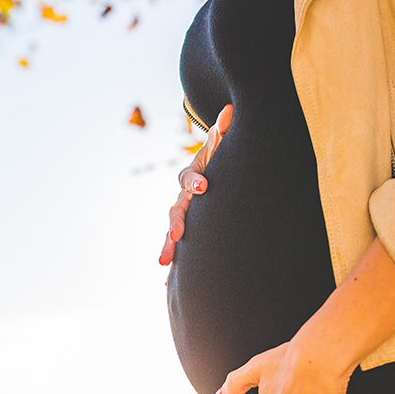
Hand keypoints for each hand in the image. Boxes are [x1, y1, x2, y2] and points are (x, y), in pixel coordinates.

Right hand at [158, 103, 232, 265]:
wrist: (212, 176)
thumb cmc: (221, 162)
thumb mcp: (223, 147)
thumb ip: (224, 133)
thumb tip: (230, 109)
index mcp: (193, 176)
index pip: (189, 177)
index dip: (195, 181)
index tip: (205, 187)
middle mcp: (183, 198)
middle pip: (175, 210)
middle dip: (175, 223)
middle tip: (176, 235)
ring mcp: (183, 216)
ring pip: (172, 232)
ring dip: (168, 247)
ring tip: (164, 263)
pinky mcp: (187, 232)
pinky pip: (179, 249)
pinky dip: (175, 265)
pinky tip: (167, 284)